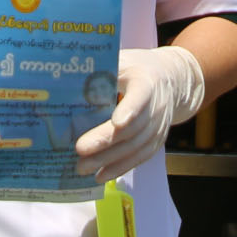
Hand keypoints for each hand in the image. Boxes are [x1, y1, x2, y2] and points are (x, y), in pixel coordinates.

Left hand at [74, 46, 205, 181]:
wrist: (171, 80)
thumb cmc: (137, 69)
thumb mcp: (122, 61)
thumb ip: (100, 71)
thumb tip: (65, 80)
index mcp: (146, 81)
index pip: (140, 97)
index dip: (130, 110)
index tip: (116, 123)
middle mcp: (156, 106)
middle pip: (133, 128)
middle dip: (106, 141)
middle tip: (79, 150)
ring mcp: (159, 126)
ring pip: (135, 147)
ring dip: (109, 160)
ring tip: (82, 168)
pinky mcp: (156, 141)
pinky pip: (139, 158)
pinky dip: (120, 168)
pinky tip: (100, 176)